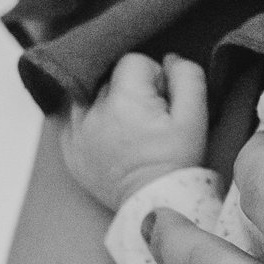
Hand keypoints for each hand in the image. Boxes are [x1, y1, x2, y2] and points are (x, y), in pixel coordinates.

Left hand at [63, 52, 209, 211]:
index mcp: (124, 100)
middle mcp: (93, 112)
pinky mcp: (68, 148)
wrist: (153, 204)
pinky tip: (108, 133)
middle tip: (147, 115)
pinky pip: (73, 117)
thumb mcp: (195, 117)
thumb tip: (169, 59)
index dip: (152, 76)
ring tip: (126, 123)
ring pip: (89, 94)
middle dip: (129, 88)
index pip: (132, 61)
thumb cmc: (176, 161)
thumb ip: (187, 76)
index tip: (161, 99)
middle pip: (109, 76)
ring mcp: (75, 132)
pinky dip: (89, 119)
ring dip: (106, 101)